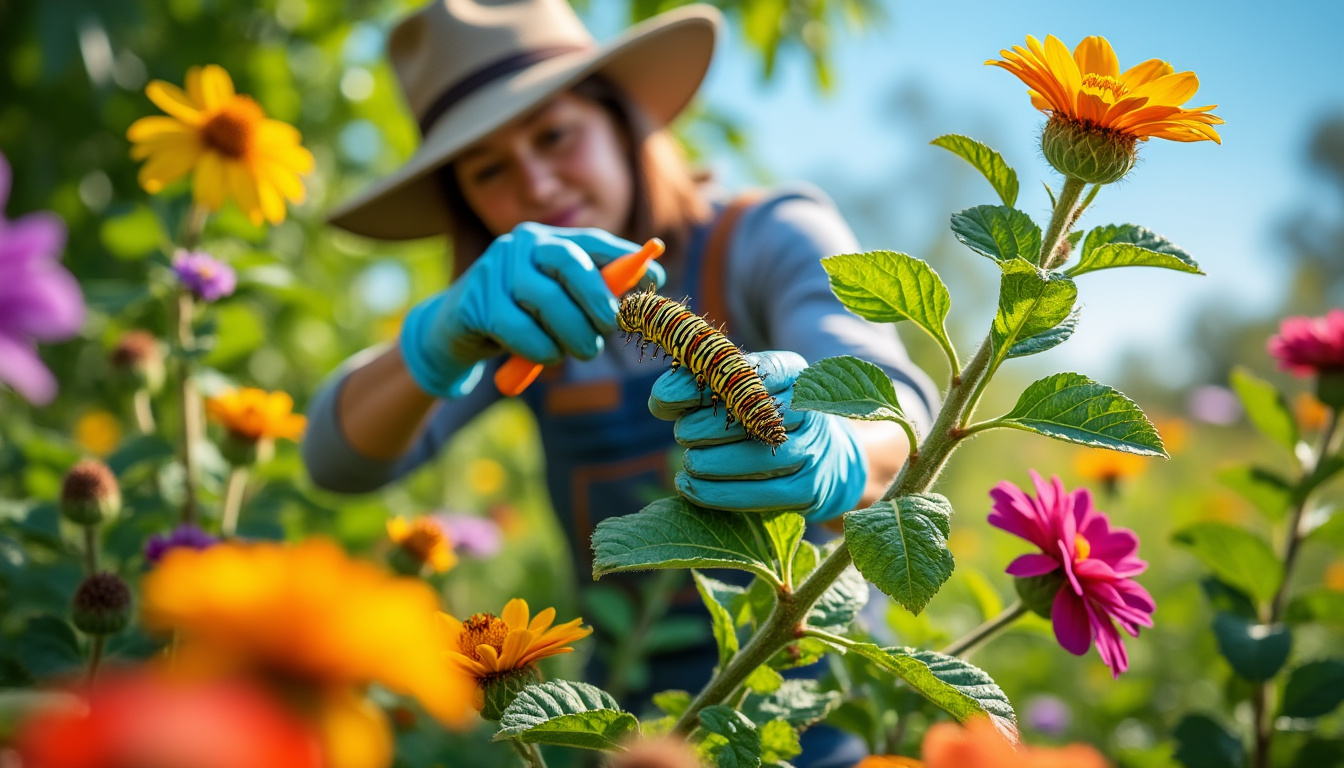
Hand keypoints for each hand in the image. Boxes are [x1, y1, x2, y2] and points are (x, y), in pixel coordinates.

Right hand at [399, 223, 665, 397]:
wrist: (456, 330)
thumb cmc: (521, 316)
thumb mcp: (559, 301)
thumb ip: (595, 291)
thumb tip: (651, 282)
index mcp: (547, 239)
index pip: (592, 241)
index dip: (627, 260)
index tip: (656, 281)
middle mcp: (521, 244)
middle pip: (568, 262)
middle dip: (597, 297)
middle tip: (611, 326)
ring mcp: (495, 269)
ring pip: (545, 299)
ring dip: (572, 332)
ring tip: (583, 351)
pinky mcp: (476, 301)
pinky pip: (518, 328)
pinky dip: (541, 348)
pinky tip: (547, 356)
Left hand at [649, 350, 866, 522]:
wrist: (826, 460)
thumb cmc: (764, 420)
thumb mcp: (742, 393)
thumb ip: (701, 388)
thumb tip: (662, 398)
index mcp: (792, 372)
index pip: (747, 370)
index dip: (701, 383)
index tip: (664, 395)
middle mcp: (809, 408)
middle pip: (751, 414)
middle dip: (705, 426)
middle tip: (682, 432)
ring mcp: (813, 450)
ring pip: (755, 456)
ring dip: (710, 461)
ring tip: (688, 462)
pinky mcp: (808, 488)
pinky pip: (758, 494)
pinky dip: (715, 493)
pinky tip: (689, 487)